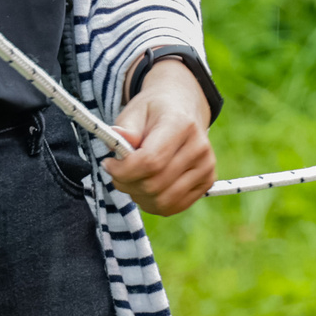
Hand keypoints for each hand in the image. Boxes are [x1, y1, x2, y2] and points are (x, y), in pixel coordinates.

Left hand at [103, 59, 214, 215]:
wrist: (182, 108)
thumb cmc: (153, 112)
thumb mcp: (135, 111)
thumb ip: (126, 128)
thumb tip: (120, 137)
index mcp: (182, 125)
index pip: (150, 162)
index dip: (123, 170)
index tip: (108, 163)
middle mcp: (199, 148)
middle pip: (154, 185)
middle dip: (126, 183)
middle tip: (117, 172)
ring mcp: (206, 167)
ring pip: (162, 201)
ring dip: (138, 195)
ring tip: (132, 179)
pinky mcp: (207, 182)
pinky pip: (172, 207)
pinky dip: (152, 203)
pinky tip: (145, 187)